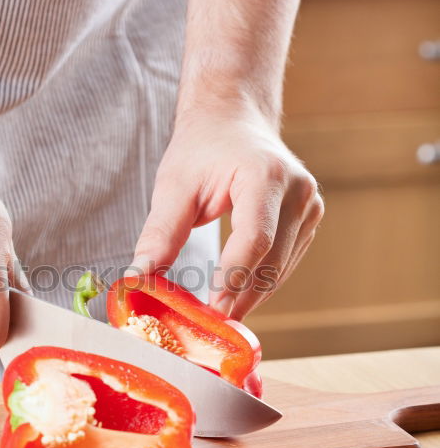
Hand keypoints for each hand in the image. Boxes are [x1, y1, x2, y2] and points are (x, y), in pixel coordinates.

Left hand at [131, 98, 323, 319]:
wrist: (234, 119)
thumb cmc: (203, 148)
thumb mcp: (174, 185)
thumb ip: (159, 233)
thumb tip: (138, 278)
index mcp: (266, 175)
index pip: (255, 239)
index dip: (233, 278)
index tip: (210, 309)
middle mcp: (299, 191)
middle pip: (272, 261)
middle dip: (240, 297)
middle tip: (210, 329)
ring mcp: (311, 206)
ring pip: (281, 269)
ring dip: (250, 297)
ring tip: (218, 321)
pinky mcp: (309, 220)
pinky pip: (285, 264)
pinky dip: (260, 284)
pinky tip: (235, 299)